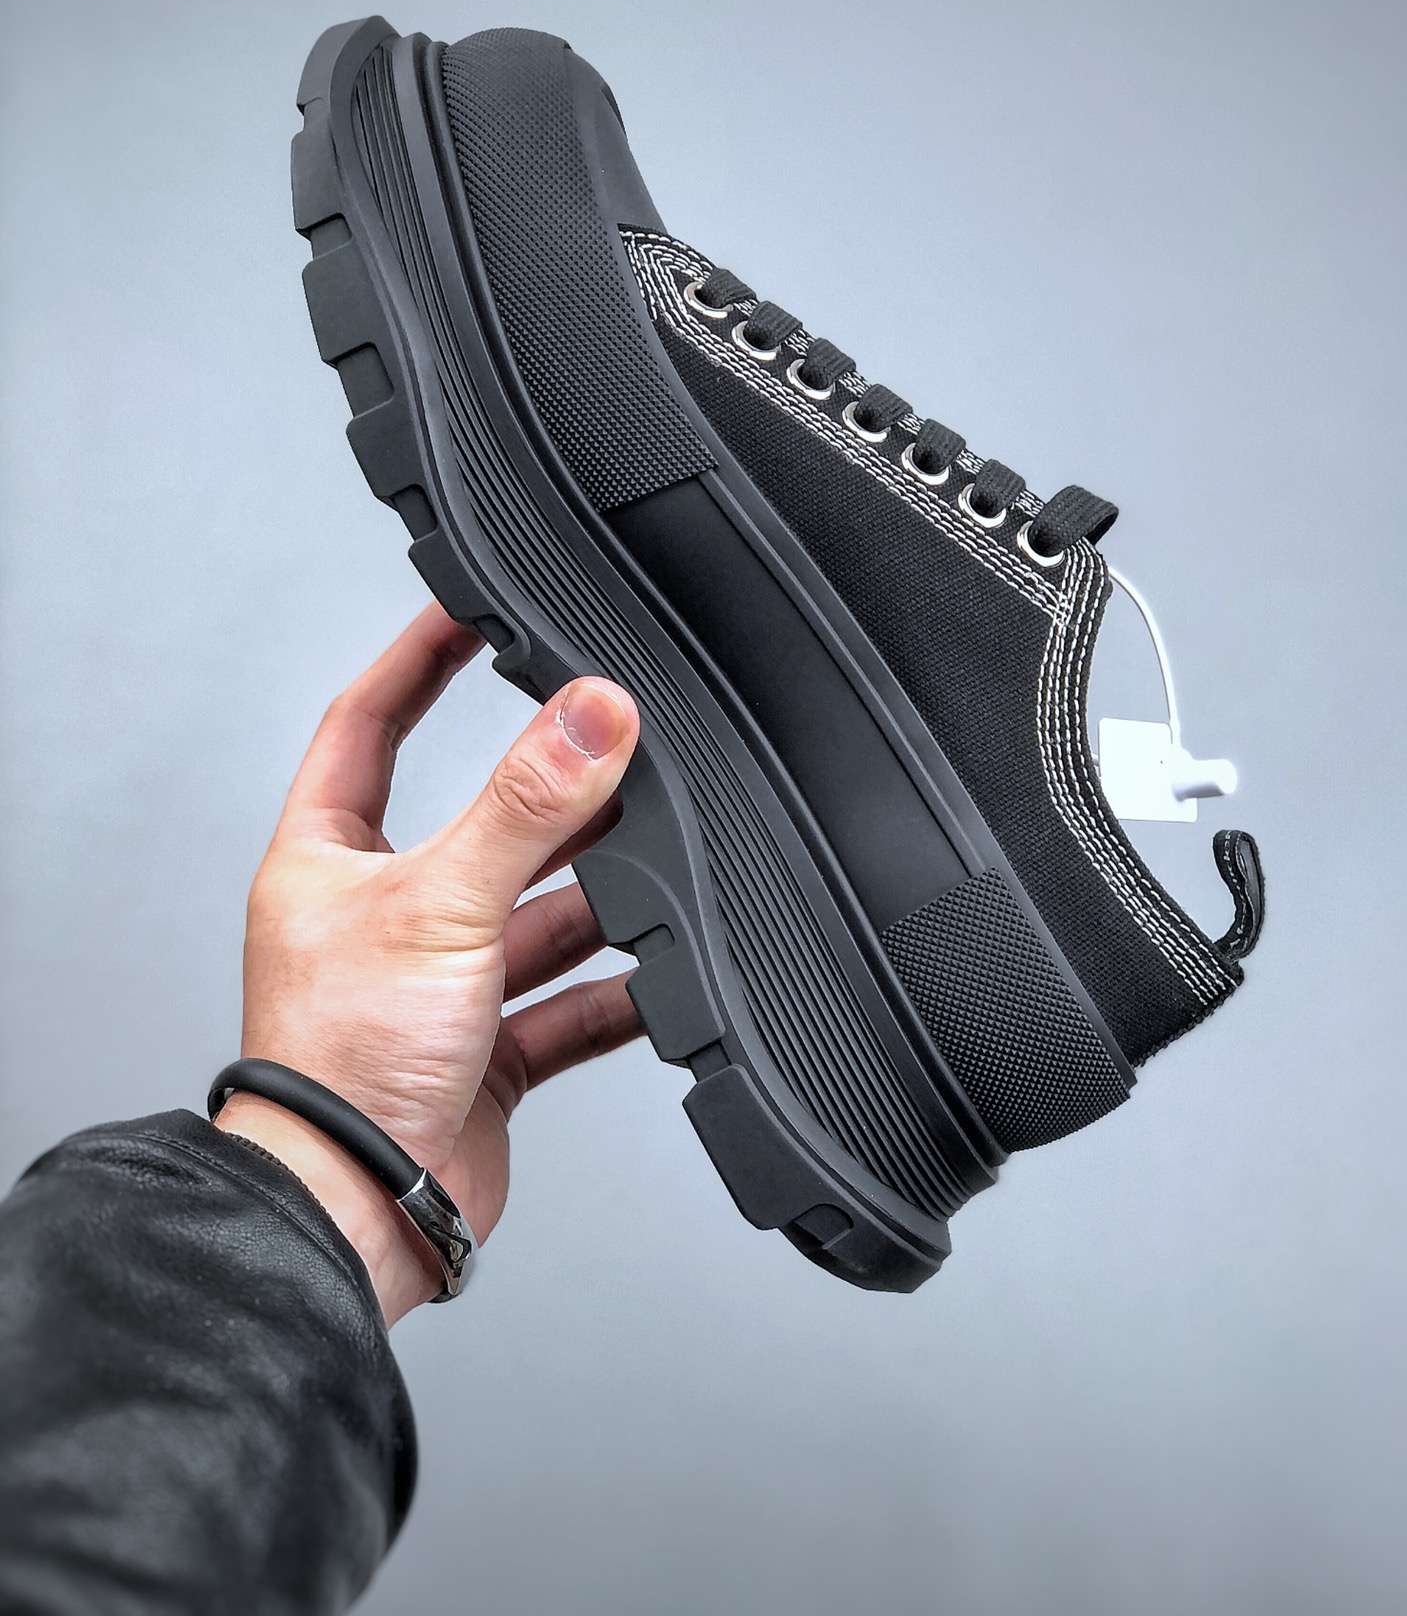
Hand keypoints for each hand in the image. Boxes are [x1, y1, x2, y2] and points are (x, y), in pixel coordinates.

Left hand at [217, 604, 641, 1322]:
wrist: (356, 1213)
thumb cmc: (337, 1065)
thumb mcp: (441, 903)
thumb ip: (526, 806)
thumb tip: (592, 711)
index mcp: (332, 858)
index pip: (371, 722)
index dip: (421, 659)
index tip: (475, 606)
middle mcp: (384, 914)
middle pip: (481, 823)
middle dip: (552, 796)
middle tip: (620, 746)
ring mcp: (438, 986)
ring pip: (537, 913)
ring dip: (597, 896)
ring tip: (661, 862)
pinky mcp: (486, 1053)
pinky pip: (568, 1004)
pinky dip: (615, 992)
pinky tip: (661, 977)